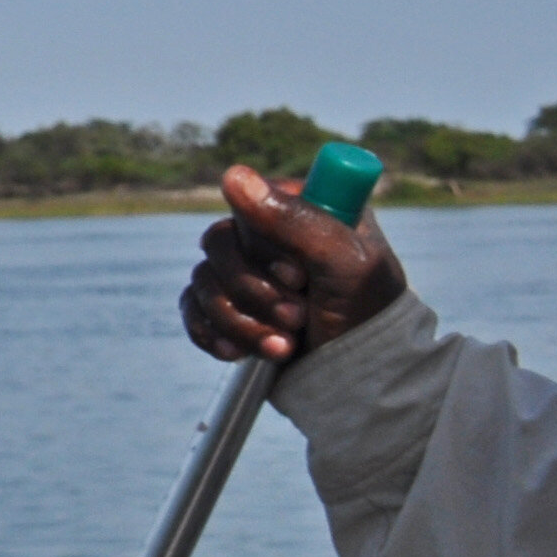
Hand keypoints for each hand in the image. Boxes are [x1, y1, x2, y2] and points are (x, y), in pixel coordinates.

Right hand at [184, 164, 402, 364]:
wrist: (355, 380)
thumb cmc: (365, 314)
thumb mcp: (342, 261)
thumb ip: (294, 218)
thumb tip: (232, 175)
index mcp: (307, 209)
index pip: (250, 205)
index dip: (265, 246)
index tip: (299, 276)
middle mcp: (273, 237)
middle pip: (218, 244)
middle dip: (252, 291)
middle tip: (297, 317)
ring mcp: (246, 273)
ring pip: (202, 281)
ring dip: (240, 321)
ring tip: (284, 344)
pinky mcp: (227, 308)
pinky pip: (191, 310)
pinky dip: (213, 334)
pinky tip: (242, 352)